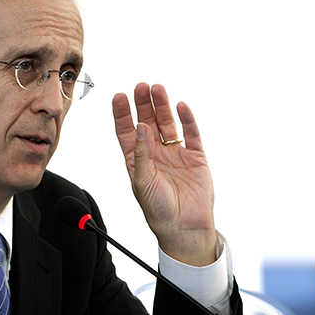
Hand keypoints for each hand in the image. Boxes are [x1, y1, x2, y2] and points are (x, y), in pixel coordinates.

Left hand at [112, 83, 216, 265]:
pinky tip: (181, 106)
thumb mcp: (142, 182)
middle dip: (143, 104)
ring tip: (157, 89)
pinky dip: (187, 119)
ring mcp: (175, 153)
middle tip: (141, 86)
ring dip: (162, 106)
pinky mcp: (195, 156)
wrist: (184, 228)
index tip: (119, 96)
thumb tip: (140, 127)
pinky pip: (191, 133)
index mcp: (138, 160)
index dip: (122, 114)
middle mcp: (155, 153)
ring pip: (168, 123)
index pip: (127, 132)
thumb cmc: (158, 211)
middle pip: (147, 122)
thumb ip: (141, 154)